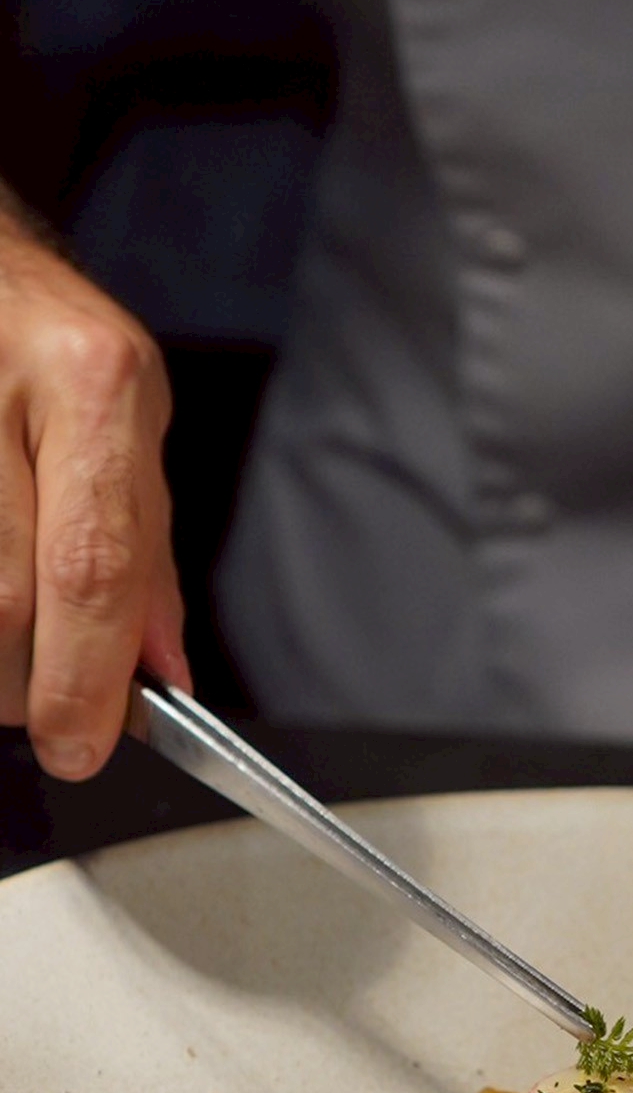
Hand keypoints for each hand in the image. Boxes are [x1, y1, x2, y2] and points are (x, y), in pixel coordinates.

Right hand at [0, 215, 189, 778]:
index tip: (82, 747)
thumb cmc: (52, 345)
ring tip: (16, 629)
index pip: (88, 566)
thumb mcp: (129, 423)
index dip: (84, 676)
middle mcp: (3, 392)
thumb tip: (157, 678)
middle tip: (54, 693)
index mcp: (93, 382)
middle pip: (7, 603)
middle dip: (36, 678)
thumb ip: (143, 554)